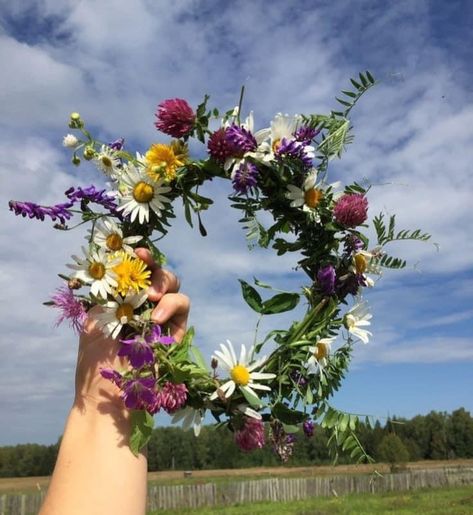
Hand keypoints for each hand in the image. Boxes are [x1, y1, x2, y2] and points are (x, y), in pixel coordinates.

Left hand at [74, 248, 189, 410]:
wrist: (109, 396)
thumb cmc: (96, 361)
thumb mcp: (96, 320)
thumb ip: (114, 293)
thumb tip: (130, 266)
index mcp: (124, 300)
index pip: (138, 272)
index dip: (141, 259)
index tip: (137, 252)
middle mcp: (145, 307)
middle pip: (162, 277)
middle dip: (159, 275)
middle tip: (149, 290)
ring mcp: (162, 320)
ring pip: (177, 291)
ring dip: (168, 294)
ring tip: (154, 309)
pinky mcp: (176, 334)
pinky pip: (182, 312)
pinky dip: (172, 310)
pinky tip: (159, 323)